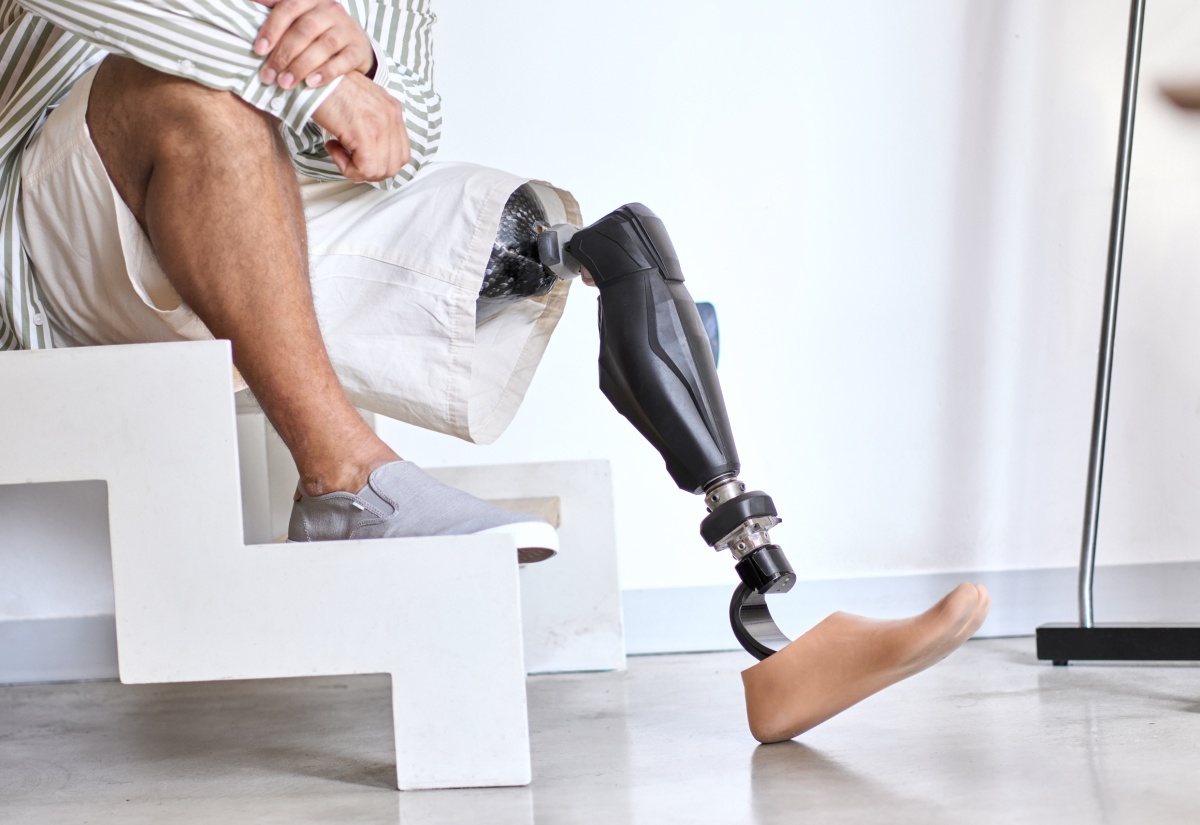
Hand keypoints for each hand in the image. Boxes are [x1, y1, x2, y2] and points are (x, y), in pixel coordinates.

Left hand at [253, 0, 373, 89]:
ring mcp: (347, 29)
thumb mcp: (299, 16)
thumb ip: (277, 8)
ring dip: (301, 66)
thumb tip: (249, 1)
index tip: (258, 50)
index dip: (272, 28)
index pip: (289, 7)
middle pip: (304, 30)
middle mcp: (331, 9)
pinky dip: (326, 73)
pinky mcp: (359, 50)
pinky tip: (310, 83)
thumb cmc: (318, 32)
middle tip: (268, 76)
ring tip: (285, 83)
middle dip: (284, 54)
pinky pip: (343, 61)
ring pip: (324, 46)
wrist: (354, 45)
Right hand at [312, 71, 409, 181]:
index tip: (357, 153)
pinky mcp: (366, 134)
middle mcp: (392, 116)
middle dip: (369, 170)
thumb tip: (369, 152)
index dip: (379, 162)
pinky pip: (364, 169)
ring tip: (337, 149)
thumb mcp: (359, 104)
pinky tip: (332, 146)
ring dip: (357, 169)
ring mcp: (381, 125)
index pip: (401, 154)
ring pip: (380, 171)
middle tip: (348, 158)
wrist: (311, 74)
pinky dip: (346, 167)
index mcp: (393, 109)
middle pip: (394, 166)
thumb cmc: (327, 87)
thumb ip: (372, 124)